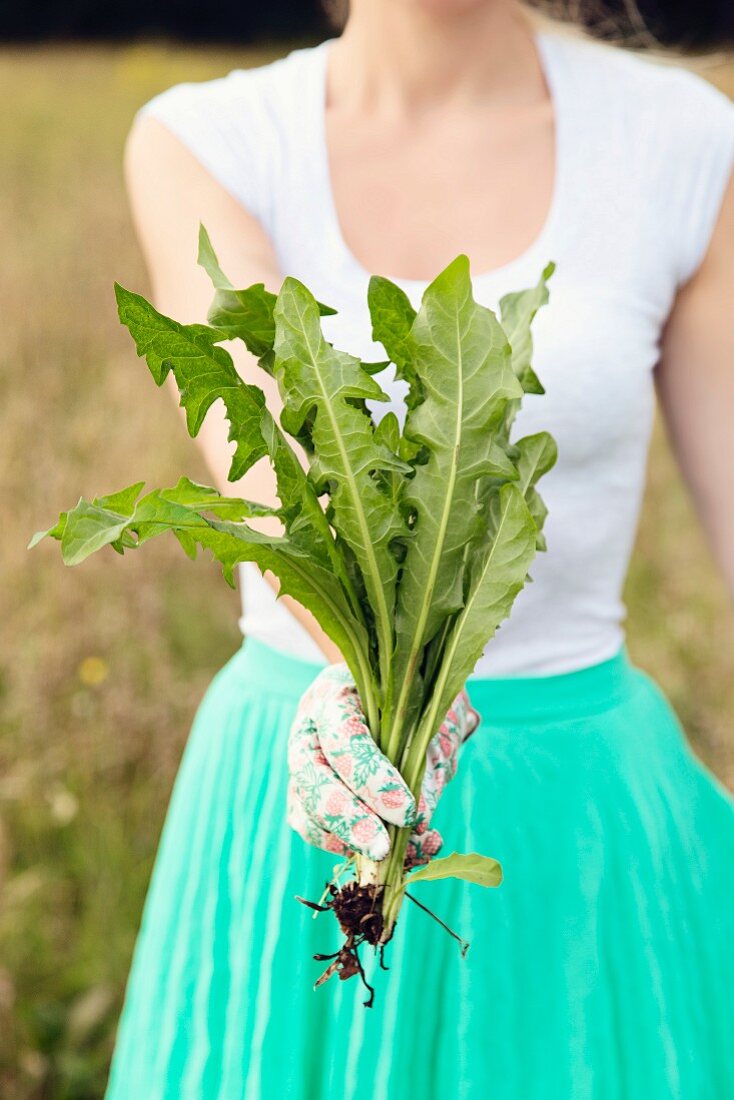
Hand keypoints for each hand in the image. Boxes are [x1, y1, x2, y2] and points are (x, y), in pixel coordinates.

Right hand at [286, 664, 479, 866]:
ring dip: (350, 842)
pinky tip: (395, 854)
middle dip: (348, 819)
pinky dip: (352, 850)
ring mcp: (303, 765)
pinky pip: (317, 831)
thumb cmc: (418, 703)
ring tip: (401, 855)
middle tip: (382, 848)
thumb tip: (418, 823)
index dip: (372, 778)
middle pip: (311, 777)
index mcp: (336, 695)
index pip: (342, 736)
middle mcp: (310, 729)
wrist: (405, 693)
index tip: (407, 811)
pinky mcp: (306, 797)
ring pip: (307, 811)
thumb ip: (425, 764)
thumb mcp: (432, 722)